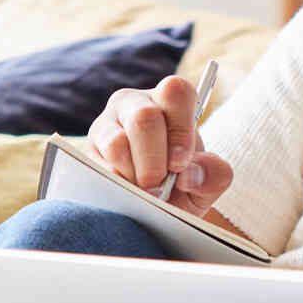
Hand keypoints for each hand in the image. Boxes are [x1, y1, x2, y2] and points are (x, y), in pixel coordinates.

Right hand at [88, 75, 234, 215]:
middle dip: (154, 160)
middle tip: (160, 184)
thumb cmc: (183, 188)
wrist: (153, 211)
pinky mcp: (87, 148)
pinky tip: (128, 192)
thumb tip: (188, 173)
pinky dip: (118, 185)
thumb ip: (214, 175)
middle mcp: (137, 103)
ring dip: (135, 175)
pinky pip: (99, 164)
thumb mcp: (207, 183)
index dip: (180, 129)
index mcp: (172, 101)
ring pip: (117, 143)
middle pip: (144, 118)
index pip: (176, 91)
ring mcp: (107, 123)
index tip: (181, 164)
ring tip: (146, 192)